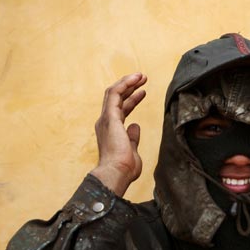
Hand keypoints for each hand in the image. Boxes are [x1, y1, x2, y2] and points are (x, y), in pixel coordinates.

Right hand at [90, 73, 147, 195]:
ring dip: (128, 82)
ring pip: (114, 93)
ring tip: (141, 76)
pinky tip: (135, 79)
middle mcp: (106, 122)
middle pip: (116, 98)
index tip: (143, 92)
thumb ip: (133, 137)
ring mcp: (106, 119)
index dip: (132, 100)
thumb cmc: (124, 168)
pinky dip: (125, 84)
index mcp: (111, 131)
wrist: (116, 173)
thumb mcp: (132, 150)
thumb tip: (136, 126)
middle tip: (143, 79)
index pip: (121, 110)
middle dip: (129, 87)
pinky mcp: (110, 117)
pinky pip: (115, 94)